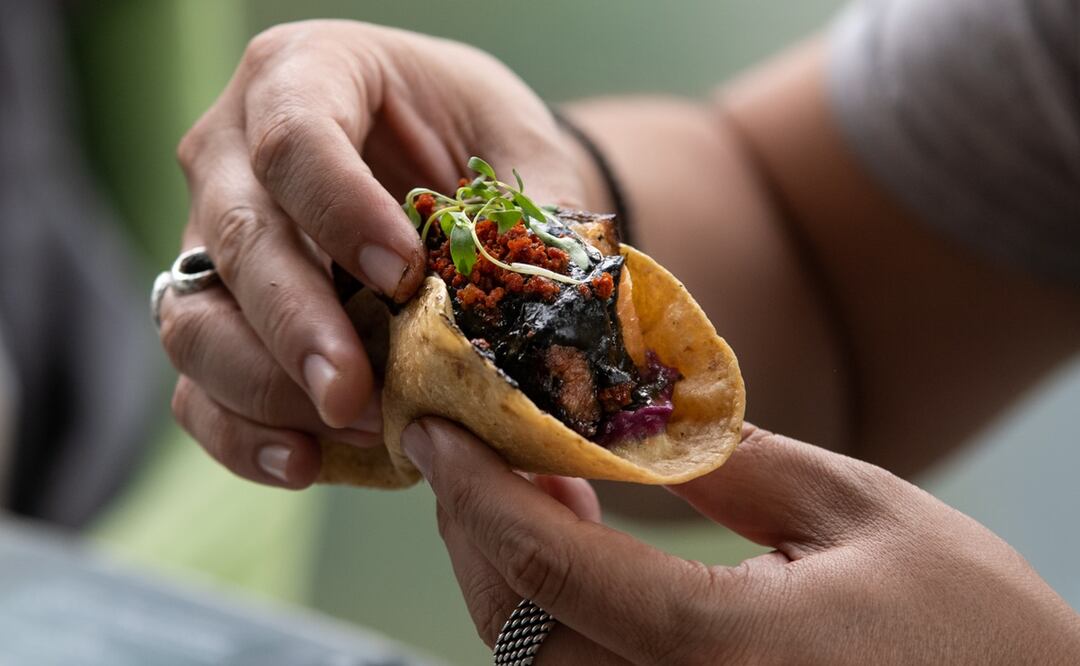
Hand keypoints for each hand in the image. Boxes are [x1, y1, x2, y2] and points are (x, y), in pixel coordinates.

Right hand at [158, 20, 582, 486]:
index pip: (294, 138)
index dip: (339, 212)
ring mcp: (212, 239)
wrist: (445, 171)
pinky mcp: (215, 315)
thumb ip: (534, 215)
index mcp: (307, 75)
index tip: (402, 277)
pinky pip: (198, 383)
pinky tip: (303, 462)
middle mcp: (235, 152)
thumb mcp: (517, 149)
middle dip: (295, 324)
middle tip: (354, 393)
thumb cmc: (475, 143)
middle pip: (237, 236)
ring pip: (194, 319)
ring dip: (264, 388)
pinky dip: (240, 432)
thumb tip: (561, 307)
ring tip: (352, 428)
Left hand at [402, 418, 1079, 663]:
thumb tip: (632, 424)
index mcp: (720, 654)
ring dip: (502, 564)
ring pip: (531, 660)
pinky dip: (547, 606)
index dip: (475, 487)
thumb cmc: (972, 627)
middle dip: (472, 524)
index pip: (547, 566)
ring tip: (519, 477)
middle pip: (512, 623)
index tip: (434, 424)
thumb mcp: (860, 511)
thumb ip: (733, 464)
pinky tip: (569, 541)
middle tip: (470, 439)